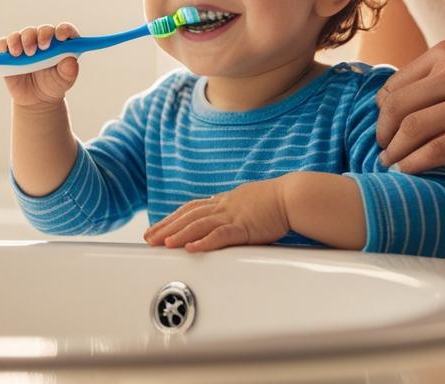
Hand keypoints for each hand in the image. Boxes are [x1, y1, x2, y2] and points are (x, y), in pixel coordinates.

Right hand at [0, 22, 80, 108]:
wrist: (36, 98)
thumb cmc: (54, 85)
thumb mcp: (64, 81)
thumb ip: (69, 71)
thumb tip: (71, 61)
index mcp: (61, 43)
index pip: (65, 29)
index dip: (64, 30)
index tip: (60, 36)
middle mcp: (43, 39)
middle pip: (43, 29)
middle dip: (41, 35)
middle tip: (40, 48)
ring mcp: (25, 44)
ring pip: (22, 34)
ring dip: (19, 40)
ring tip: (19, 54)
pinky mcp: (9, 52)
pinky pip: (3, 44)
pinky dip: (2, 46)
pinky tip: (5, 53)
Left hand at [144, 178, 290, 251]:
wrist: (294, 196)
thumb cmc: (278, 201)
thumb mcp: (250, 203)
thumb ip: (236, 211)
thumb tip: (227, 220)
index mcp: (225, 201)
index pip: (191, 209)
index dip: (172, 218)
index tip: (157, 227)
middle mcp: (224, 206)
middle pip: (189, 216)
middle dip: (167, 227)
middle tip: (149, 238)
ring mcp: (233, 216)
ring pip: (199, 225)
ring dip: (179, 234)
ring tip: (163, 244)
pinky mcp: (245, 227)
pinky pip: (221, 235)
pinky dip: (204, 242)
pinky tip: (191, 248)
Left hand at [376, 41, 444, 172]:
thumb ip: (432, 81)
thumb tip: (384, 106)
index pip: (395, 84)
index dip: (381, 111)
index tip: (383, 129)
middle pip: (398, 105)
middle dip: (383, 132)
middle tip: (382, 149)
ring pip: (414, 127)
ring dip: (395, 150)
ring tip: (390, 162)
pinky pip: (438, 150)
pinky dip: (415, 163)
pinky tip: (409, 170)